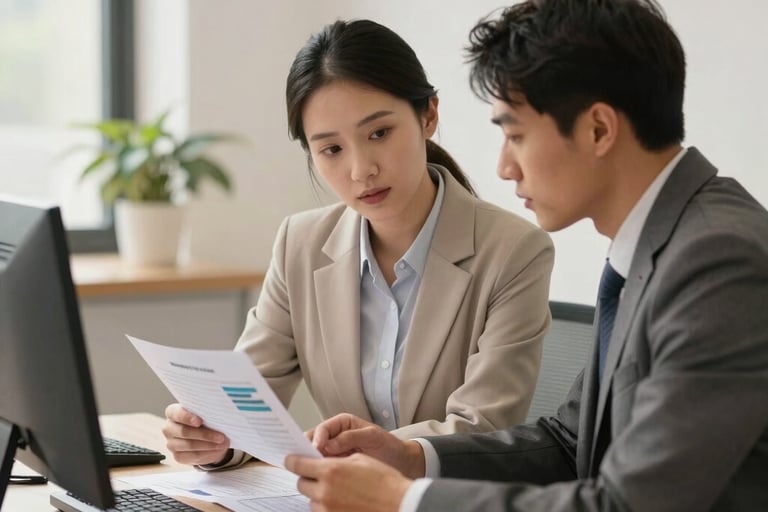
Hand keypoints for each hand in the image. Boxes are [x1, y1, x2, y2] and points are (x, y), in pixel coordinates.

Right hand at [162, 403, 229, 464]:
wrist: (203, 436)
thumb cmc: (203, 420)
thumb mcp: (205, 414)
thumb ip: (207, 414)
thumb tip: (220, 418)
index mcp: (172, 412)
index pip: (176, 414)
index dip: (188, 417)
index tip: (200, 421)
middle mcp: (169, 428)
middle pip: (184, 432)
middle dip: (204, 434)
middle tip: (221, 436)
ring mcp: (171, 443)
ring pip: (189, 445)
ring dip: (208, 445)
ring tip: (222, 443)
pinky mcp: (177, 456)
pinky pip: (193, 456)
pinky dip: (207, 453)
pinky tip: (216, 450)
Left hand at [285, 453, 410, 511]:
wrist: (400, 504)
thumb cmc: (384, 481)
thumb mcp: (359, 459)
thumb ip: (335, 458)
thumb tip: (320, 460)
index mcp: (330, 471)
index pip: (298, 464)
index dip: (292, 460)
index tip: (290, 459)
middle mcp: (325, 492)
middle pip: (301, 484)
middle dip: (308, 477)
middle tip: (320, 475)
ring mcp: (328, 509)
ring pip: (311, 500)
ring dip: (317, 493)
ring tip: (337, 490)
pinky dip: (326, 506)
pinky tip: (342, 501)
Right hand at [308, 413, 424, 478]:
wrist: (400, 462)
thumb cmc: (389, 446)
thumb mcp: (373, 436)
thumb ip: (351, 437)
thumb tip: (329, 444)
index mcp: (342, 424)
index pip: (322, 429)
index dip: (317, 438)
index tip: (316, 448)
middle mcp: (335, 437)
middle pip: (313, 441)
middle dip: (308, 450)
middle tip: (306, 460)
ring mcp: (334, 453)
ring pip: (315, 456)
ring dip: (312, 462)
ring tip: (311, 470)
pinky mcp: (336, 467)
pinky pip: (322, 469)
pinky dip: (319, 472)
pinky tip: (319, 478)